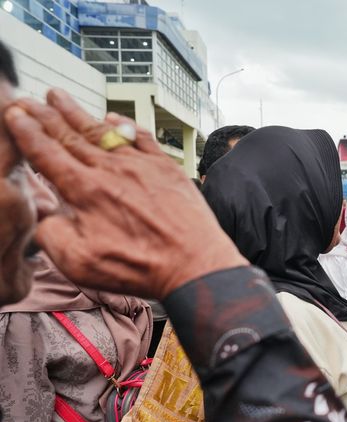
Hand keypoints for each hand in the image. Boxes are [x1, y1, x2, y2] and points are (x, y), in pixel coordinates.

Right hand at [3, 89, 247, 298]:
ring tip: (57, 96)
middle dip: (43, 115)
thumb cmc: (139, 267)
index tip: (13, 114)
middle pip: (69, 135)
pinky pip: (140, 137)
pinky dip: (123, 124)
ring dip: (77, 112)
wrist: (195, 263)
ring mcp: (140, 165)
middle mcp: (110, 170)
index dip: (26, 131)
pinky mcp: (166, 168)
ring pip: (101, 131)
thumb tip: (42, 213)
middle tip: (26, 99)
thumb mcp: (79, 262)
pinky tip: (112, 117)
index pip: (46, 153)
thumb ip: (50, 233)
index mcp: (84, 190)